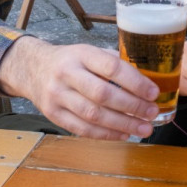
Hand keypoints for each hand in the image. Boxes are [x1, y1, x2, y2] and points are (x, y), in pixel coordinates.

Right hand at [0, 36, 159, 139]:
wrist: (33, 69)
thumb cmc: (70, 61)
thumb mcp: (88, 52)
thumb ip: (112, 63)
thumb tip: (145, 81)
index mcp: (81, 54)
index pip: (111, 67)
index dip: (135, 82)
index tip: (153, 92)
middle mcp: (66, 74)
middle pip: (103, 94)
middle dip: (132, 106)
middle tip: (152, 113)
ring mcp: (57, 96)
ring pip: (93, 115)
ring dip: (123, 124)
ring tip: (144, 128)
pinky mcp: (53, 115)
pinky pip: (82, 129)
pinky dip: (106, 134)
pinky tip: (123, 134)